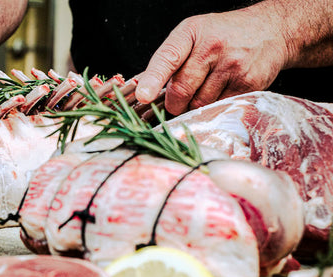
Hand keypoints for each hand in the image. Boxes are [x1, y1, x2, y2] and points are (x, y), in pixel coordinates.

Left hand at [135, 6, 287, 114]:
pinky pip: (219, 107)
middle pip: (181, 90)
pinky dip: (214, 108)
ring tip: (206, 90)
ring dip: (195, 106)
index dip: (153, 79)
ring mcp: (232, 65)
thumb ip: (170, 60)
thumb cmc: (224, 36)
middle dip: (174, 103)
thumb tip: (143, 90)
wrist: (270, 31)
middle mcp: (212, 46)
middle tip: (178, 101)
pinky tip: (221, 93)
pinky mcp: (247, 83)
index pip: (168, 57)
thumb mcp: (194, 35)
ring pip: (199, 103)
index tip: (144, 96)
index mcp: (191, 32)